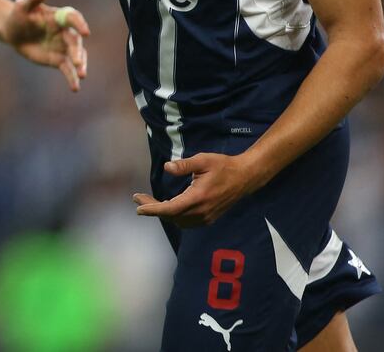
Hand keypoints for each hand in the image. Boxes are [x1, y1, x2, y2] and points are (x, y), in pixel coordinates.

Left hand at [2, 0, 89, 90]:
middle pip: (75, 41)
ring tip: (81, 75)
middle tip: (77, 61)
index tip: (85, 31)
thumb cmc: (19, 14)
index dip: (80, 23)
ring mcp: (64, 47)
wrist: (13, 30)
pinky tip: (75, 88)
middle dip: (77, 51)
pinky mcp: (59, 59)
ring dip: (80, 65)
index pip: (73, 18)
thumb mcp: (23, 4)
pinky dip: (72, 78)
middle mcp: (66, 31)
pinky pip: (67, 69)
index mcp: (60, 16)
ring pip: (76, 56)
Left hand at [133, 153, 264, 227]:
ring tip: (149, 201)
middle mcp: (202, 211)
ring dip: (163, 213)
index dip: (153, 209)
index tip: (138, 208)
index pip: (171, 209)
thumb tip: (167, 167)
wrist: (245, 177)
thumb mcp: (203, 160)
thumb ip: (184, 165)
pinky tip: (167, 205)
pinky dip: (174, 216)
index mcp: (199, 197)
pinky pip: (186, 222)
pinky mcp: (209, 218)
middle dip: (153, 208)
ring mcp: (206, 217)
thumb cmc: (223, 166)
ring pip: (178, 221)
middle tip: (138, 198)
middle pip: (171, 216)